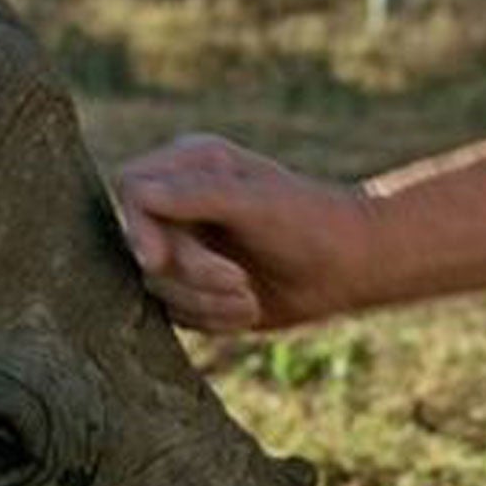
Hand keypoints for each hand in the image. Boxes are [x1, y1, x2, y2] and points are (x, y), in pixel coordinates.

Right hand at [115, 134, 366, 332]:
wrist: (352, 266)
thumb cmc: (310, 222)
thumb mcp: (254, 202)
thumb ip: (194, 194)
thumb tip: (137, 193)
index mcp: (189, 166)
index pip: (132, 189)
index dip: (138, 227)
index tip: (160, 259)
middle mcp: (180, 204)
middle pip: (142, 248)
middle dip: (192, 274)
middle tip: (240, 281)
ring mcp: (185, 247)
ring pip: (158, 289)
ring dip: (206, 303)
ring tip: (250, 298)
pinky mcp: (195, 288)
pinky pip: (177, 316)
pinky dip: (213, 320)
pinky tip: (249, 309)